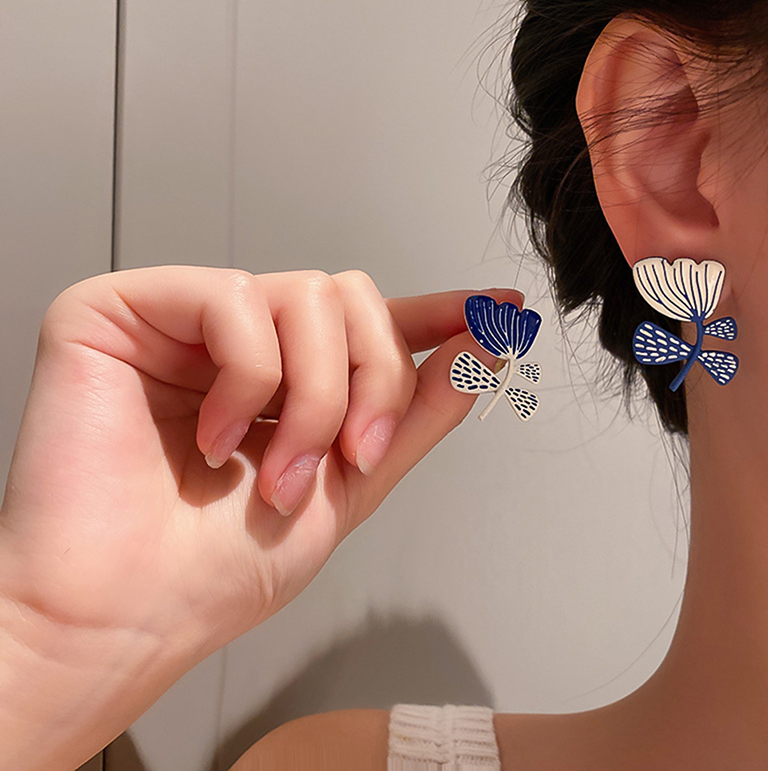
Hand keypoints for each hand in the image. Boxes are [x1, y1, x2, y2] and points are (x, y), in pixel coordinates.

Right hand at [0, 266, 521, 658]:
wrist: (129, 615)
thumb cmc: (217, 567)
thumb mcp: (351, 486)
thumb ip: (418, 411)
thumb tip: (482, 344)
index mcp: (286, 379)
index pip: (371, 324)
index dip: (439, 313)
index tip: (499, 309)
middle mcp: (238, 341)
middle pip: (352, 298)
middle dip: (371, 385)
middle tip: (347, 457)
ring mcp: (184, 320)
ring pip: (307, 295)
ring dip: (313, 398)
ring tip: (273, 471)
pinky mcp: (125, 308)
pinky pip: (235, 300)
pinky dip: (246, 380)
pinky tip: (211, 437)